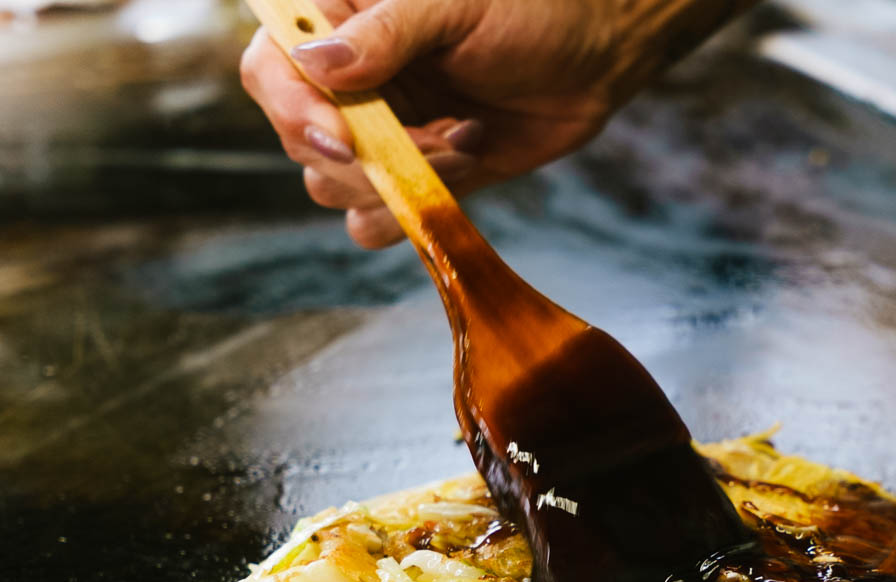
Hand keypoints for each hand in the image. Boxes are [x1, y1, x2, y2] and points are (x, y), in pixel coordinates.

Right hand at [241, 0, 748, 247]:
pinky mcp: (417, 173)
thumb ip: (389, 33)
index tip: (344, 139)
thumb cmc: (530, 7)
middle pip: (300, 141)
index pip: (271, 70)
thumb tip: (319, 62)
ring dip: (388, 184)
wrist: (597, 53)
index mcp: (339, 21)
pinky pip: (375, 220)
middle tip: (429, 141)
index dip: (295, 110)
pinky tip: (461, 169)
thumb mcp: (456, 5)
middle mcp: (348, 80)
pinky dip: (408, 214)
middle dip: (356, 157)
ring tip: (458, 144)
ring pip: (332, 186)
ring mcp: (379, 130)